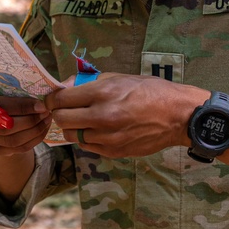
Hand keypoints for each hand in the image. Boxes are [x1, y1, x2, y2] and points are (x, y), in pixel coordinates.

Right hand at [0, 85, 51, 156]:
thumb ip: (14, 91)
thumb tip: (41, 98)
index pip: (1, 106)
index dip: (23, 107)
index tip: (41, 105)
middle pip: (6, 128)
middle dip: (30, 121)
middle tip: (46, 113)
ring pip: (12, 141)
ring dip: (34, 131)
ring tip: (47, 120)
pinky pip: (17, 149)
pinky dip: (33, 140)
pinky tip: (42, 130)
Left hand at [45, 73, 201, 157]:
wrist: (177, 115)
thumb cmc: (150, 91)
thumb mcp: (119, 77)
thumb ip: (89, 82)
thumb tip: (63, 87)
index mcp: (102, 93)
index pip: (60, 99)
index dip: (51, 99)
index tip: (52, 99)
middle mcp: (102, 116)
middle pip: (61, 119)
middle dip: (59, 113)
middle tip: (65, 109)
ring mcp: (107, 137)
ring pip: (71, 135)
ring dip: (72, 127)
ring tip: (83, 120)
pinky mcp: (113, 151)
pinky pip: (87, 146)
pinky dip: (87, 138)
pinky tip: (98, 130)